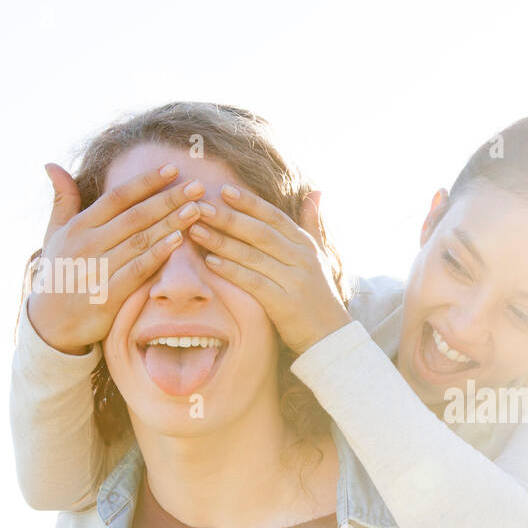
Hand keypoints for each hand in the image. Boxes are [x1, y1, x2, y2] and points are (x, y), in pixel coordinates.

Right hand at [27, 163, 206, 353]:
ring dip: (170, 223)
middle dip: (169, 199)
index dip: (146, 182)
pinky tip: (179, 241)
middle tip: (197, 186)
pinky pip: (138, 270)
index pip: (118, 197)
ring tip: (196, 209)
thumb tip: (52, 164)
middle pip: (136, 216)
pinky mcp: (108, 294)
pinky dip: (158, 254)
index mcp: (79, 226)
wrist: (49, 322)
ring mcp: (98, 268)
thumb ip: (61, 200)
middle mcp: (89, 243)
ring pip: (141, 240)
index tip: (172, 169)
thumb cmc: (59, 272)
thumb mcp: (54, 234)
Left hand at [190, 184, 351, 354]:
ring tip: (196, 230)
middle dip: (228, 218)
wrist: (331, 337)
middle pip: (259, 232)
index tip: (224, 190)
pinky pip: (253, 282)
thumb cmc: (319, 295)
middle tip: (199, 206)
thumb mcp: (321, 256)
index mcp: (306, 244)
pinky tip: (210, 262)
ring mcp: (294, 280)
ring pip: (253, 255)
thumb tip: (316, 191)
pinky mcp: (285, 303)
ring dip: (222, 241)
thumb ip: (314, 224)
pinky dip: (231, 271)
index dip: (249, 203)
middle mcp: (301, 258)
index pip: (274, 217)